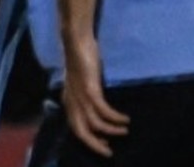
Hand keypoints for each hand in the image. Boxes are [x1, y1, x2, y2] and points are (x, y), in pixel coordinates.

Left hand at [61, 36, 128, 156]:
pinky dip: (115, 117)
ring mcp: (80, 96)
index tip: (104, 146)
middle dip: (96, 144)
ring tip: (124, 130)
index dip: (89, 140)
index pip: (75, 128)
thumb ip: (84, 95)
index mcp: (68, 101)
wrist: (76, 41)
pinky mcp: (89, 89)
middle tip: (110, 151)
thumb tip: (96, 109)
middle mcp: (71, 101)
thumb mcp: (80, 81)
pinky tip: (125, 118)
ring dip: (111, 130)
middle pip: (81, 132)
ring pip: (94, 124)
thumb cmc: (81, 59)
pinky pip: (103, 111)